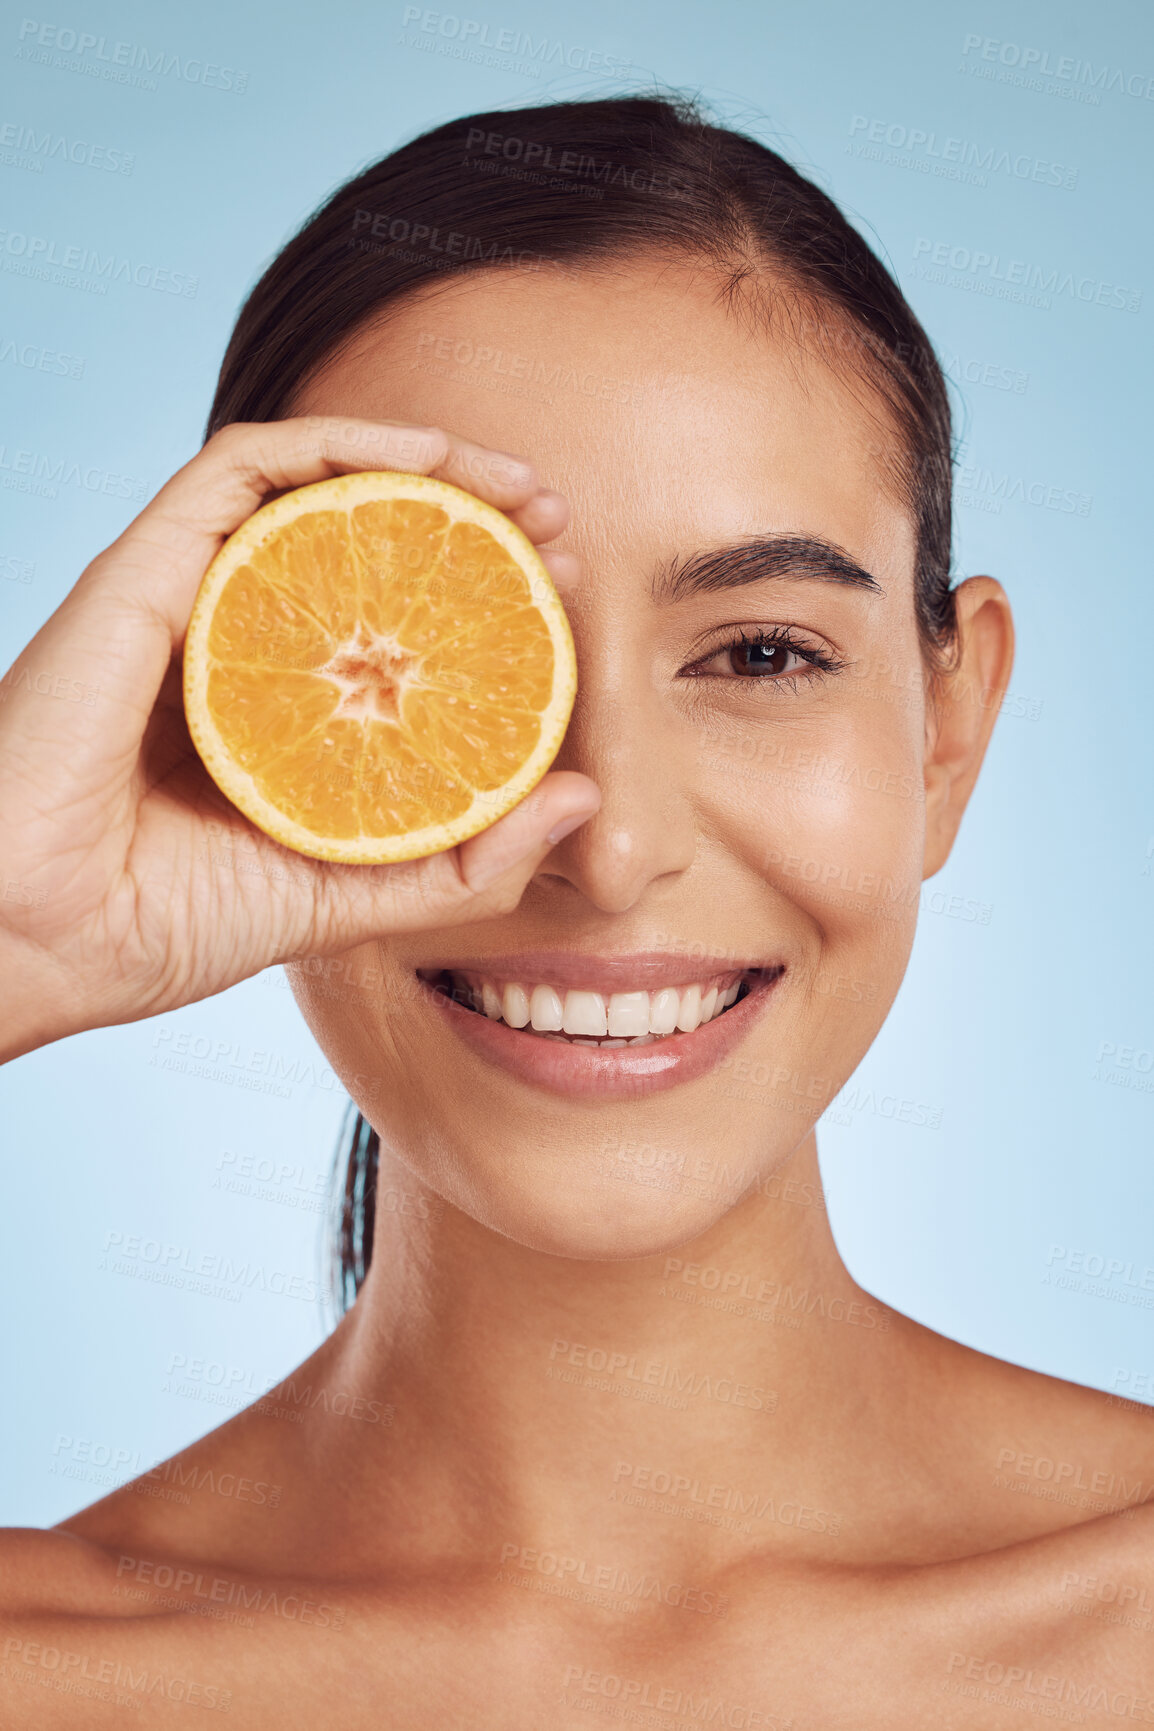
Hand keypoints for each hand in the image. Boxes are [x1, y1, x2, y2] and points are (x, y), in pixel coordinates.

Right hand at [0, 417, 599, 1061]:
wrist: (42, 942)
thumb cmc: (171, 924)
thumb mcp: (359, 893)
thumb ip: (468, 857)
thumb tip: (588, 799)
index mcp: (279, 702)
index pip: (395, 614)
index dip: (489, 591)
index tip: (567, 596)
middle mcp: (236, 634)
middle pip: (366, 539)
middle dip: (477, 516)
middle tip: (561, 527)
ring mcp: (189, 595)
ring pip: (314, 483)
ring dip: (426, 464)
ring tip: (521, 486)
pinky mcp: (144, 567)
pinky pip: (244, 468)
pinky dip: (339, 444)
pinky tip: (427, 459)